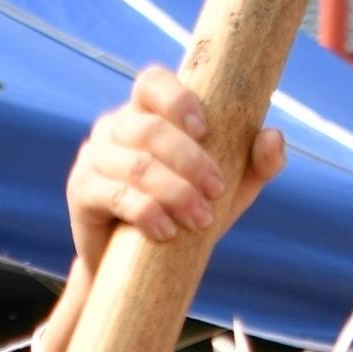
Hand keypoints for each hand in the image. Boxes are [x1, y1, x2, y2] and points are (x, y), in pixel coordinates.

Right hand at [64, 68, 285, 308]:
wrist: (136, 269)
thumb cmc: (184, 214)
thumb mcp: (228, 189)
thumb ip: (256, 163)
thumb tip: (272, 137)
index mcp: (145, 112)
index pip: (152, 82)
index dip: (177, 98)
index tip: (205, 128)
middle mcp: (115, 128)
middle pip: (150, 129)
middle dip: (190, 161)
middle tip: (217, 191)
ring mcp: (93, 158)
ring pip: (136, 164)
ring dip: (174, 192)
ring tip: (200, 219)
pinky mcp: (81, 193)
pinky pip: (115, 196)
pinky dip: (146, 212)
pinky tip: (166, 231)